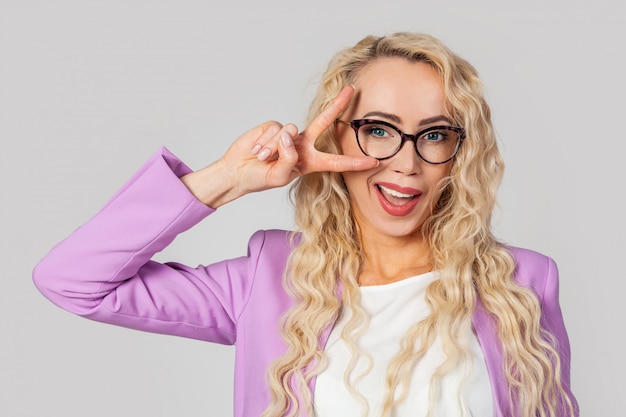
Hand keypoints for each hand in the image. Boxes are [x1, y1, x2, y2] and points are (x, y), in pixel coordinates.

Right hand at [246, 86, 378, 186]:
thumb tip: (290, 136)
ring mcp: (288, 135)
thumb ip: (289, 159)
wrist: (237, 171)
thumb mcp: (279, 177)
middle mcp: (302, 145)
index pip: (336, 162)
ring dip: (274, 149)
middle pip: (324, 122)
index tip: (374, 162)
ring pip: (290, 132)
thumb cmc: (260, 178)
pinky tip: (257, 151)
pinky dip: (265, 143)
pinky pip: (275, 130)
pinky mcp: (272, 127)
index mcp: (310, 162)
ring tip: (263, 159)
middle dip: (338, 105)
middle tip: (352, 90)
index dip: (354, 162)